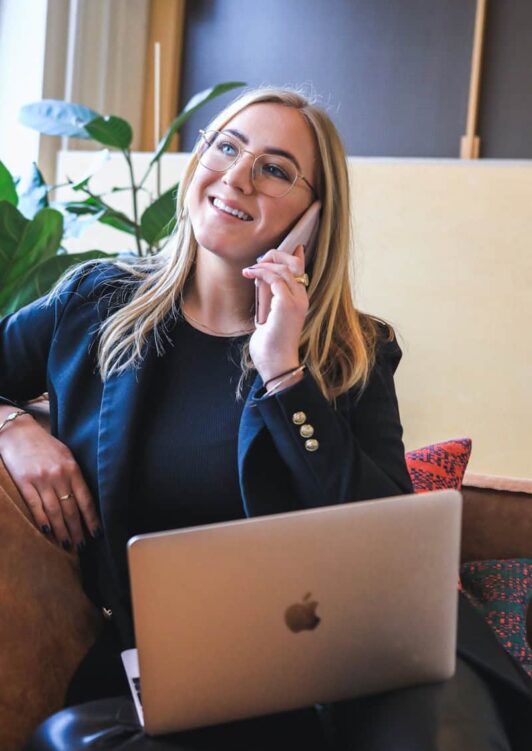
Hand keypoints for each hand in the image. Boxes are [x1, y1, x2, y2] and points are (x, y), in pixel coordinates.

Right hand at [0, 412, 100, 548]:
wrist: (17, 431)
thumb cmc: (43, 444)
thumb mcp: (65, 454)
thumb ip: (73, 474)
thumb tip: (83, 498)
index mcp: (72, 468)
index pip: (86, 499)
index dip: (92, 519)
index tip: (96, 533)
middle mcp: (59, 475)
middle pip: (71, 509)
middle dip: (78, 530)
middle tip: (82, 546)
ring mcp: (41, 479)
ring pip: (55, 511)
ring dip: (62, 530)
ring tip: (67, 544)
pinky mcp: (24, 482)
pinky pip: (35, 506)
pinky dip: (42, 520)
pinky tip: (48, 532)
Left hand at [242, 244, 307, 383]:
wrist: (276, 363)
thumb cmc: (271, 345)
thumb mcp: (269, 315)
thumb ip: (269, 298)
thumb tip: (261, 281)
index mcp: (300, 300)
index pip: (299, 268)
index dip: (288, 255)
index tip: (268, 253)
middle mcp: (302, 298)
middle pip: (293, 263)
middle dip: (274, 256)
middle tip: (256, 261)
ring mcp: (296, 301)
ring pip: (284, 268)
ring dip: (264, 264)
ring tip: (249, 270)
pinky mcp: (287, 305)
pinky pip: (275, 278)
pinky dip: (261, 272)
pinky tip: (249, 274)